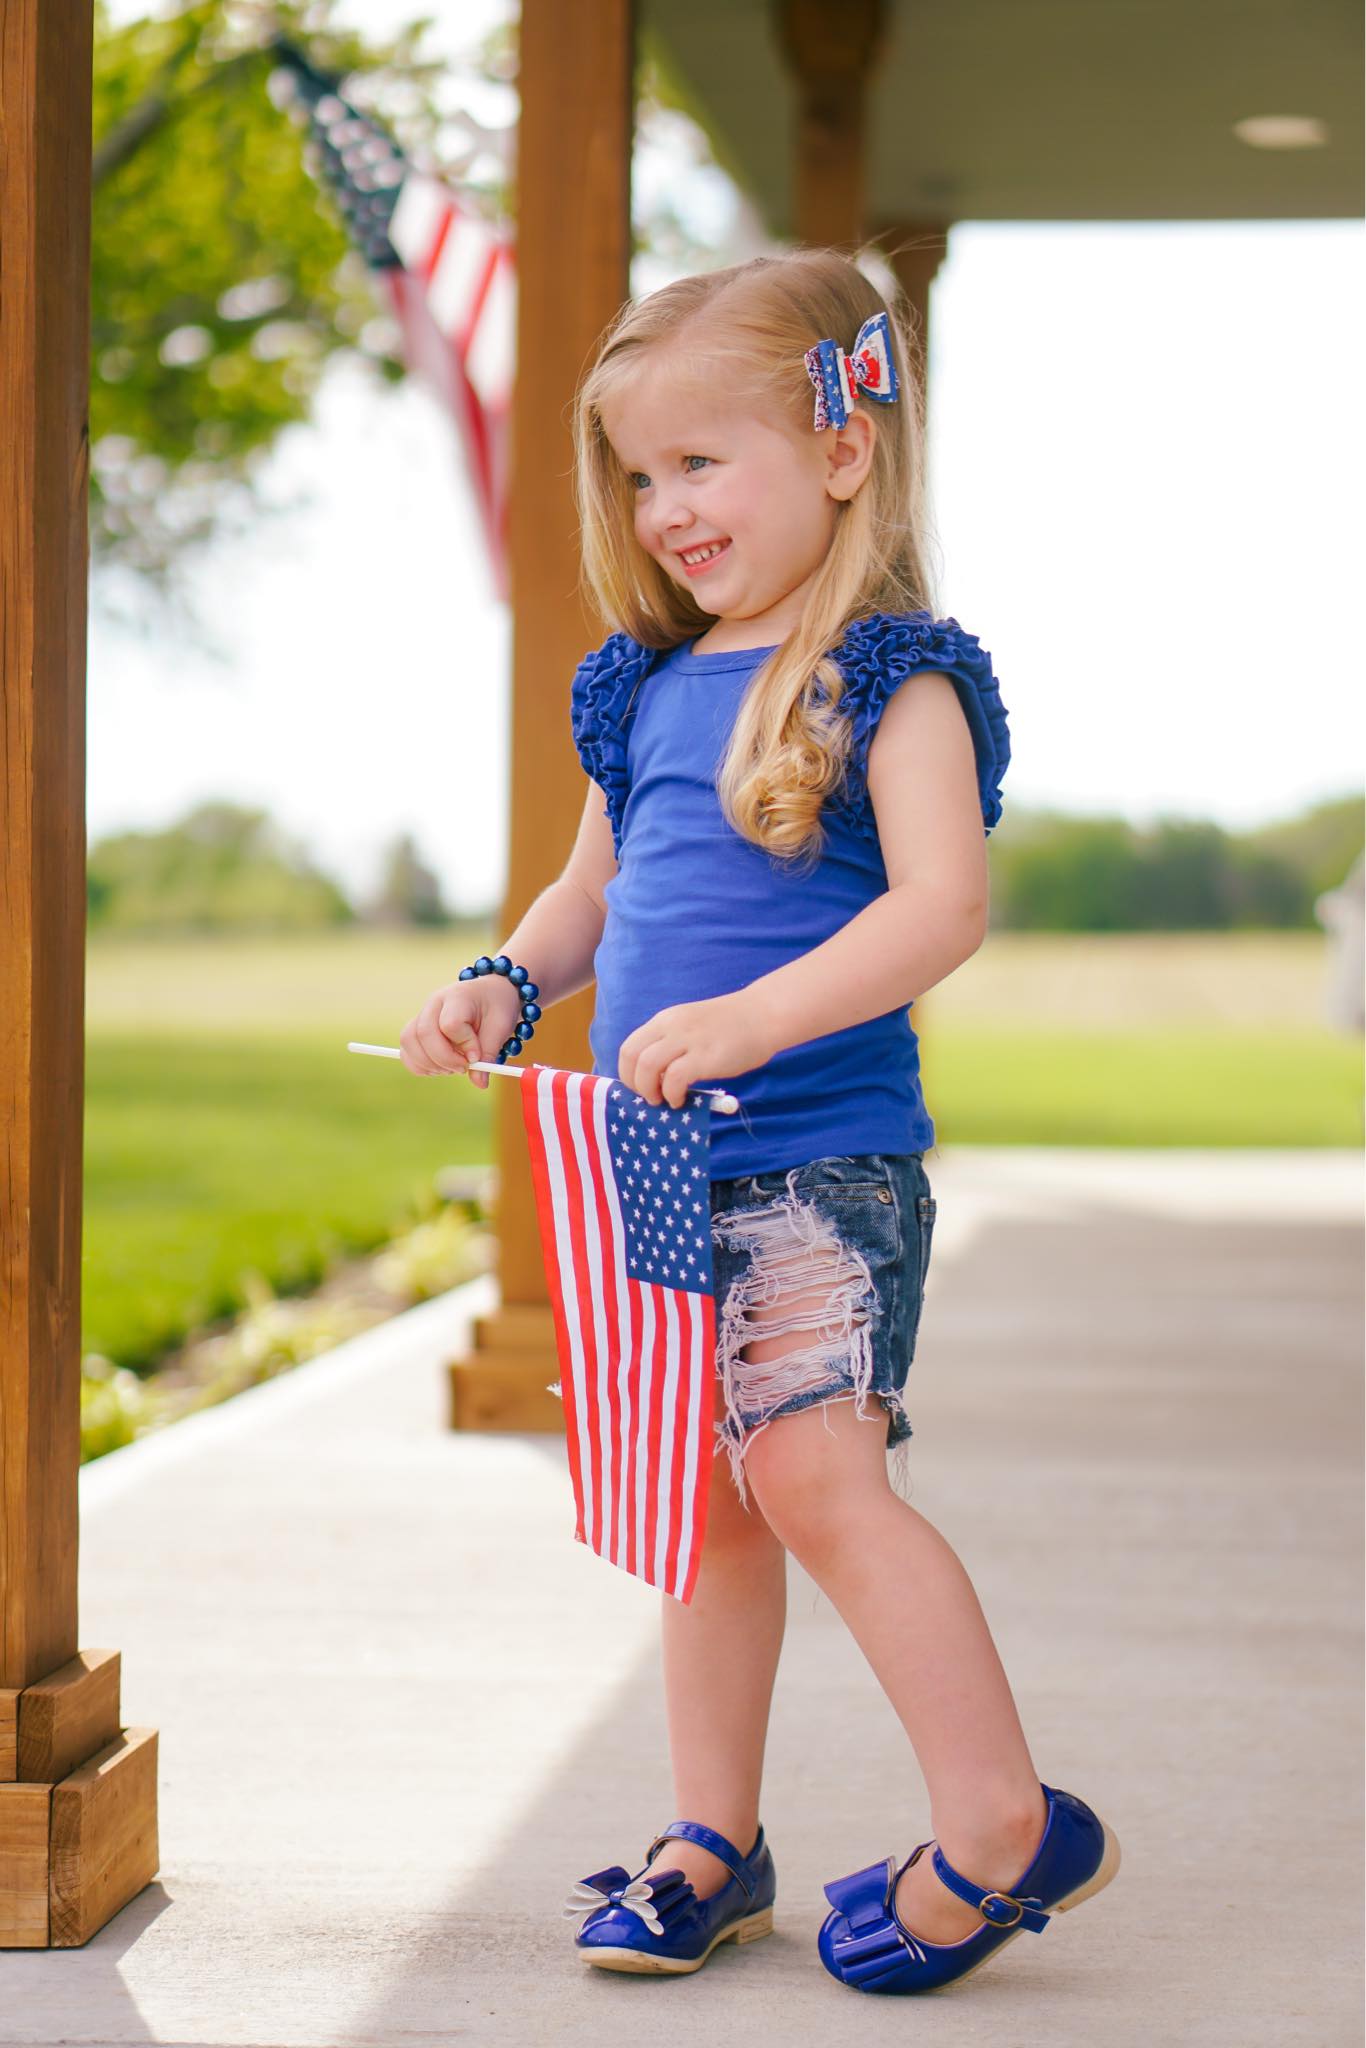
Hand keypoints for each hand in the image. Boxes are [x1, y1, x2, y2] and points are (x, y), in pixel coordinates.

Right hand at [398, 974, 523, 1088]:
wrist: (488, 993)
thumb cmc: (496, 1007)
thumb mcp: (501, 1028)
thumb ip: (489, 1054)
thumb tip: (479, 1083)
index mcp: (458, 996)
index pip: (450, 1024)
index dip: (464, 1045)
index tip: (476, 1056)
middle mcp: (435, 1003)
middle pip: (424, 1034)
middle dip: (444, 1059)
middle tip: (463, 1068)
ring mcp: (422, 1014)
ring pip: (409, 1041)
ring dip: (429, 1064)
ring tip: (452, 1067)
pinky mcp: (416, 1027)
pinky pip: (406, 1049)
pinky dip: (419, 1065)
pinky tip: (439, 1068)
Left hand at [617, 991, 777, 1109]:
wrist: (764, 1015)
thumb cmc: (732, 1026)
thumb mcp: (692, 1027)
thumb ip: (673, 1045)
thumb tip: (657, 1079)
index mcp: (665, 1020)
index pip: (629, 1047)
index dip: (627, 1073)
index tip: (640, 1088)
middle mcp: (671, 1027)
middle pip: (631, 1055)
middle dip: (633, 1084)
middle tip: (649, 1097)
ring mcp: (688, 1040)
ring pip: (647, 1066)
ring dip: (648, 1090)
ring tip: (663, 1100)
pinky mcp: (705, 1056)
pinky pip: (674, 1078)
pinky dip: (672, 1094)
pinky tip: (681, 1099)